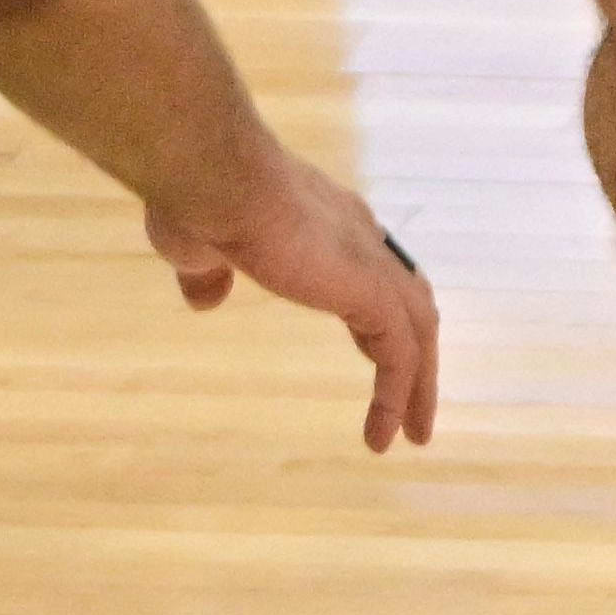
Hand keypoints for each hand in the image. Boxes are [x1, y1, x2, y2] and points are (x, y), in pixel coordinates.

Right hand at [144, 146, 440, 452]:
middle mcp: (360, 237)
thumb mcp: (196, 246)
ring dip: (419, 384)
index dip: (375, 314)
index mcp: (327, 221)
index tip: (373, 352)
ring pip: (416, 330)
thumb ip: (207, 272)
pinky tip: (381, 437)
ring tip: (411, 435)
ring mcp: (369, 262)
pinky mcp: (369, 290)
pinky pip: (401, 355)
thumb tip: (206, 299)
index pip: (370, 270)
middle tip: (412, 406)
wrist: (212, 178)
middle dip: (414, 352)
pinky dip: (398, 395)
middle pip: (409, 300)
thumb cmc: (198, 202)